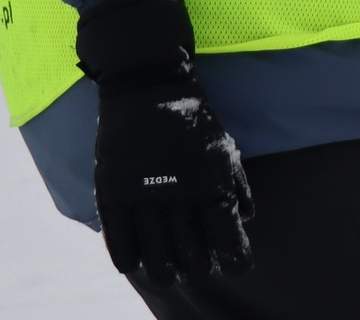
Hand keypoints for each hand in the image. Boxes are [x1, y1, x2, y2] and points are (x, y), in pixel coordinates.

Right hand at [78, 0, 253, 285]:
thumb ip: (238, 186)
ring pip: (156, 257)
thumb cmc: (193, 120)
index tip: (232, 263)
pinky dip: (129, 259)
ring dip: (165, 271)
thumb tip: (246, 220)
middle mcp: (180, 195)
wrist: (148, 86)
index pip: (229, 241)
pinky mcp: (113, 191)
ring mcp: (144, 195)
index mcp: (213, 184)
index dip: (234, 260)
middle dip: (199, 267)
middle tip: (197, 266)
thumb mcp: (225, 148)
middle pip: (192, 257)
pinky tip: (136, 262)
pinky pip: (119, 242)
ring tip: (168, 273)